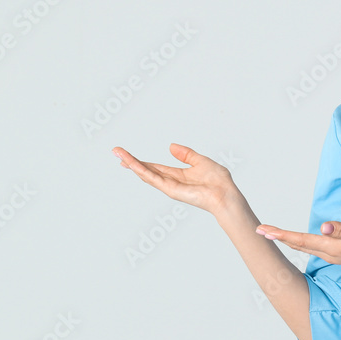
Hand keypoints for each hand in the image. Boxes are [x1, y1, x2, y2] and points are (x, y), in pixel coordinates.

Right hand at [112, 143, 239, 214]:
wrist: (225, 194)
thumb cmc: (218, 181)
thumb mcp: (200, 161)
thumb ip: (186, 154)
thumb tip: (171, 146)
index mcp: (178, 175)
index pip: (155, 167)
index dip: (141, 161)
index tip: (127, 155)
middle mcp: (171, 182)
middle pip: (146, 170)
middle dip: (131, 161)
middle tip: (115, 152)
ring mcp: (169, 186)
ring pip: (145, 173)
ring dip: (131, 163)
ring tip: (118, 154)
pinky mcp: (170, 189)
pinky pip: (152, 177)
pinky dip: (141, 169)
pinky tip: (131, 163)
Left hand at [254, 221, 340, 276]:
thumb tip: (324, 227)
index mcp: (331, 248)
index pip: (300, 240)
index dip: (281, 234)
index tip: (264, 230)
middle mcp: (327, 253)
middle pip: (296, 244)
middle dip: (277, 237)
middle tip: (259, 230)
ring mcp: (331, 256)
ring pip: (302, 247)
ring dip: (286, 240)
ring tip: (271, 234)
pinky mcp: (336, 255)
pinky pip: (310, 248)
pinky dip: (298, 242)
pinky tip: (295, 241)